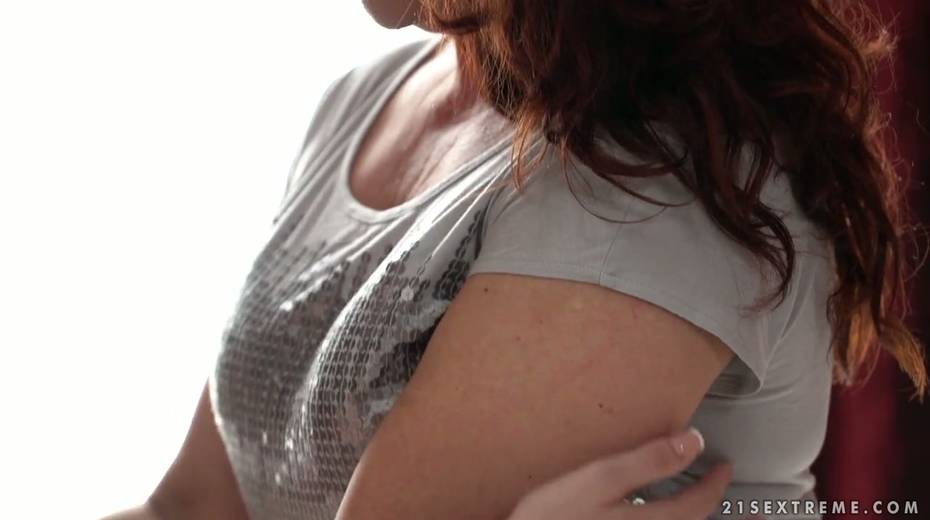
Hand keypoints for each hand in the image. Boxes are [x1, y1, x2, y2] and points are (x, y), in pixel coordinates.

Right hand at [507, 428, 732, 519]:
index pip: (699, 504)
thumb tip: (692, 441)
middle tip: (742, 506)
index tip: (724, 467)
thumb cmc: (551, 519)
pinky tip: (663, 519)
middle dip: (722, 514)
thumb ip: (647, 461)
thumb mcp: (598, 480)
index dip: (716, 483)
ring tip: (717, 515)